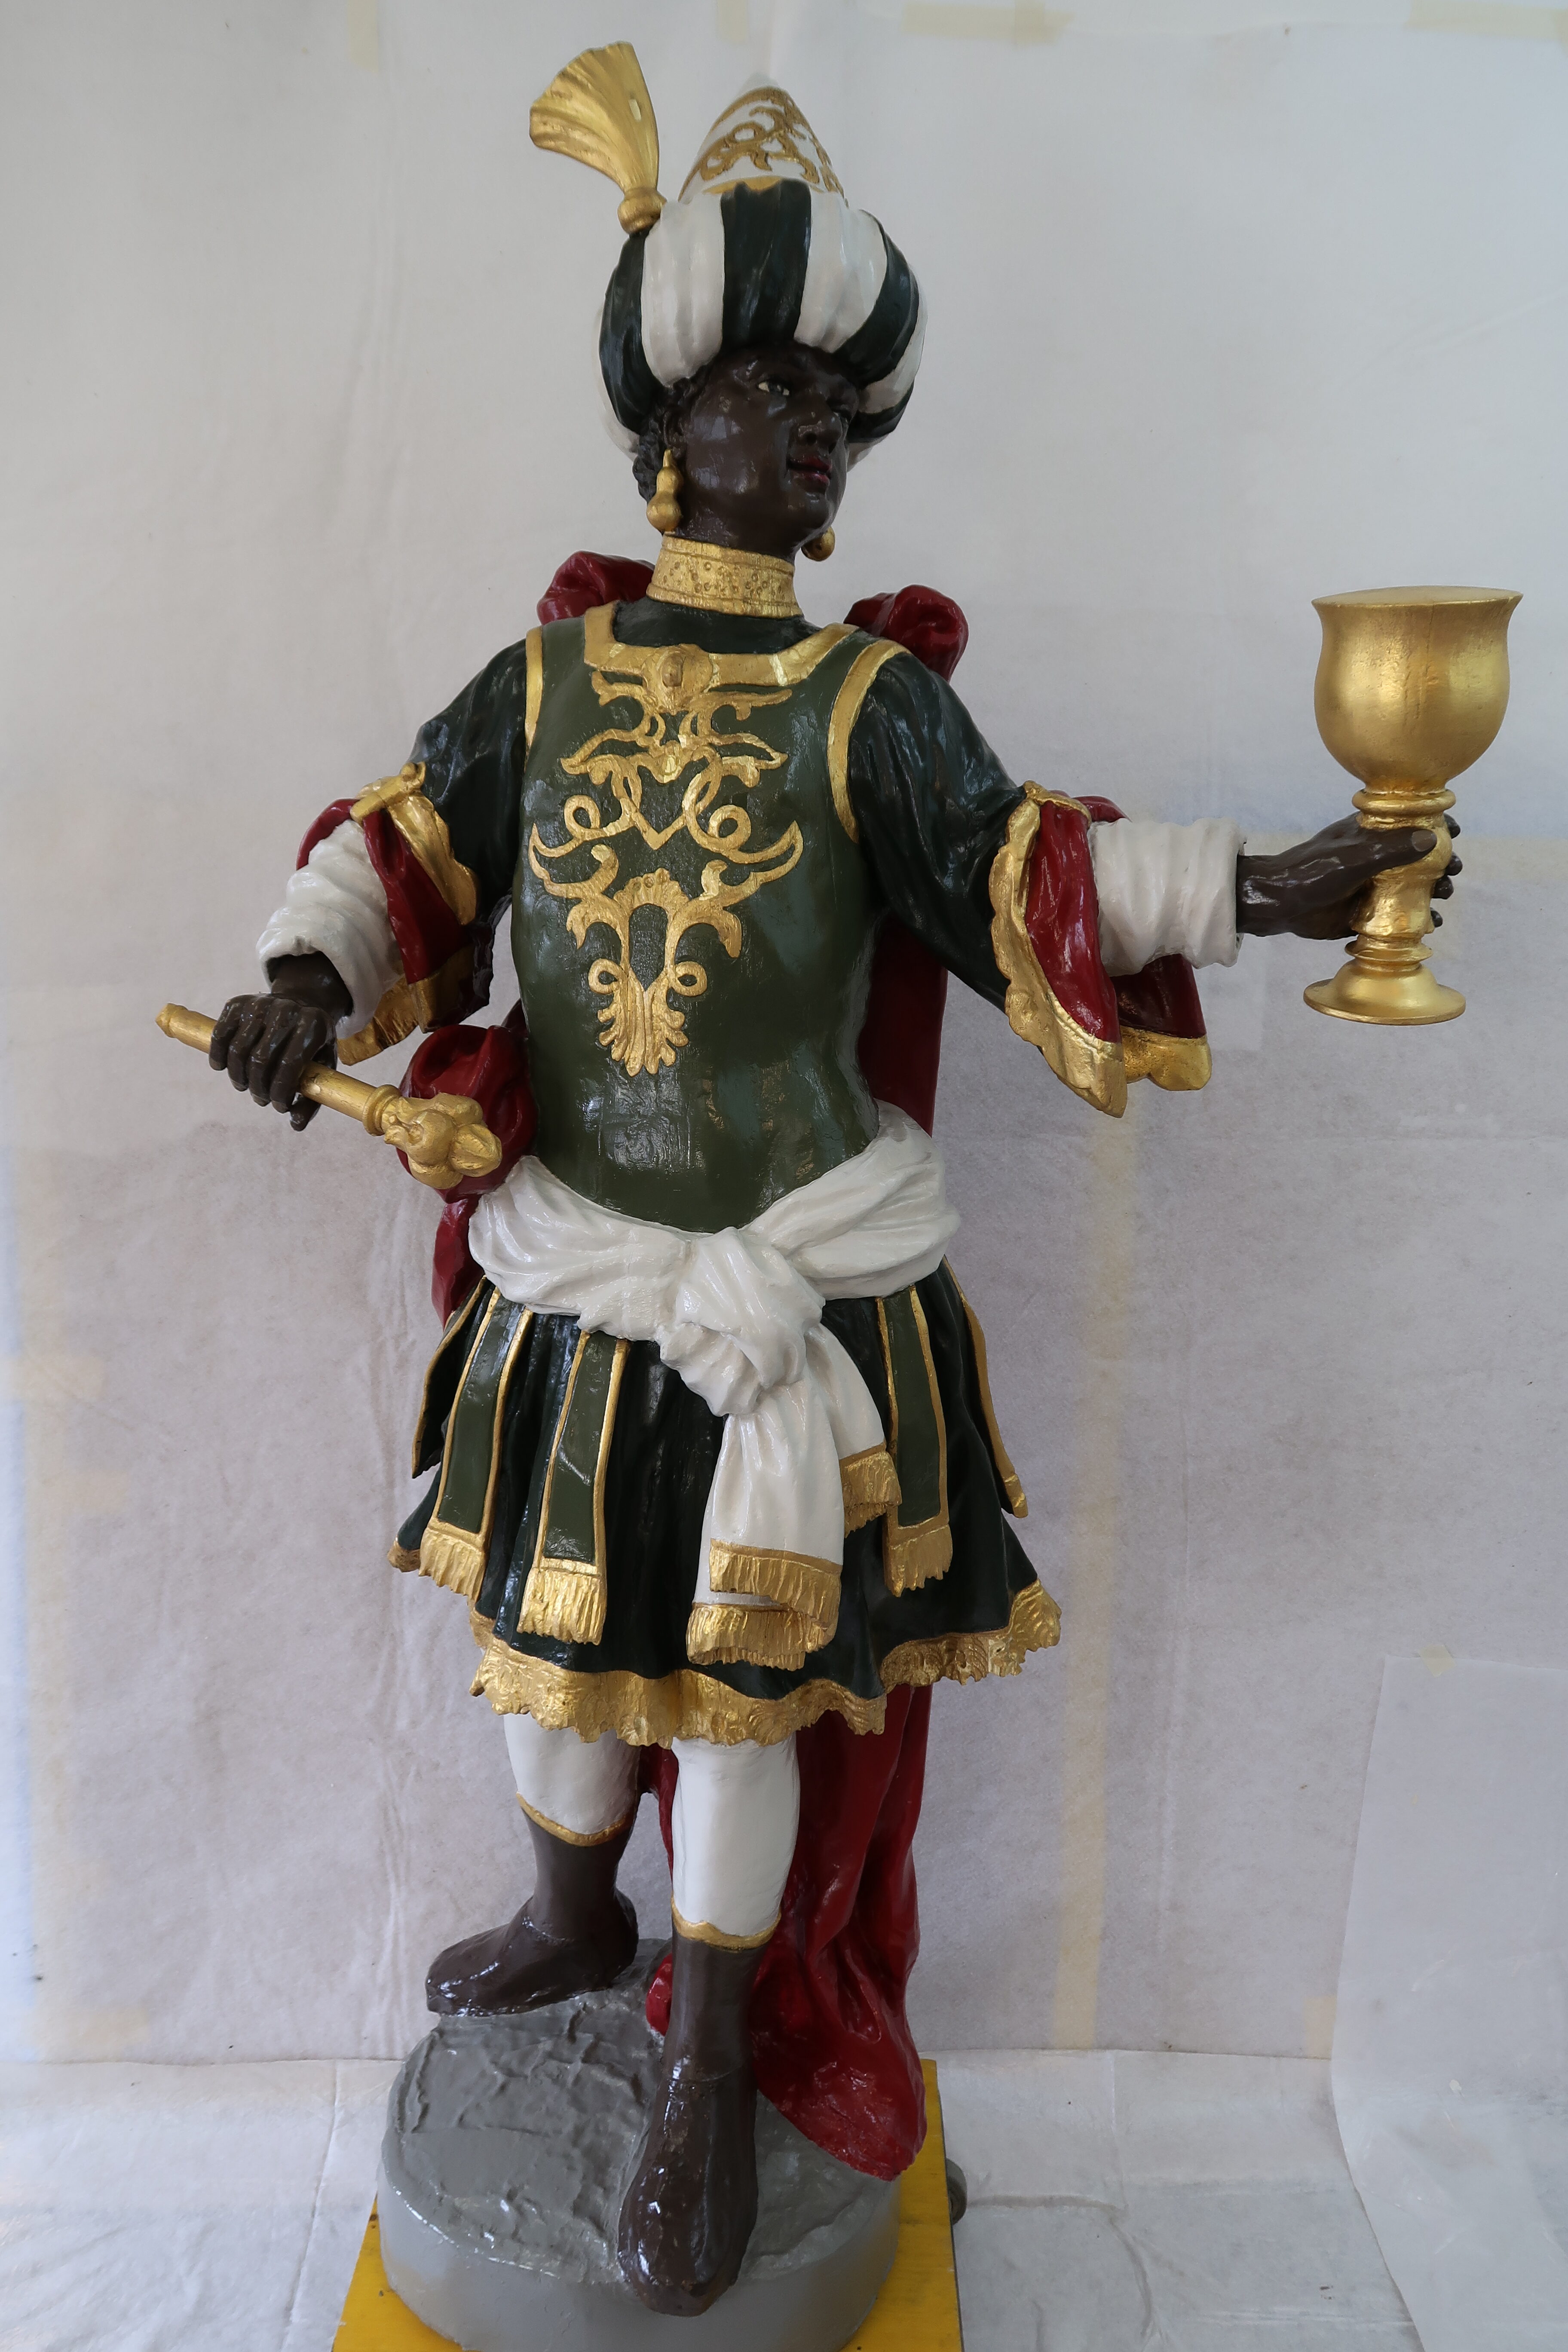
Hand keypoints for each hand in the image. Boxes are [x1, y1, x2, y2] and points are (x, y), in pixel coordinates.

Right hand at [207, 952, 351, 1129]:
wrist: (300, 1003)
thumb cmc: (311, 1043)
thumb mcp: (322, 1065)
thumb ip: (313, 1097)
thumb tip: (295, 1125)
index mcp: (313, 1025)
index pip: (289, 1064)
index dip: (280, 1091)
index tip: (279, 1106)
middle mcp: (287, 1010)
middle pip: (260, 1059)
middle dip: (258, 1088)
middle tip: (260, 1099)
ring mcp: (261, 1004)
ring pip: (238, 1049)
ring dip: (238, 1077)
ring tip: (244, 1086)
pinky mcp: (238, 1003)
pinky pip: (220, 1034)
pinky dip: (218, 1056)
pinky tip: (221, 1068)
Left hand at [1236, 815, 1461, 942]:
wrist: (1279, 905)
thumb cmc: (1311, 873)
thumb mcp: (1352, 857)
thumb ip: (1389, 849)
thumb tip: (1430, 839)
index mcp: (1371, 833)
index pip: (1411, 823)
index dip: (1436, 827)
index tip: (1454, 835)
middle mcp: (1377, 857)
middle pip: (1421, 857)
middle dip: (1442, 863)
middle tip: (1451, 872)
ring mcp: (1375, 885)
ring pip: (1416, 886)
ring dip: (1435, 890)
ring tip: (1442, 896)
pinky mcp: (1370, 912)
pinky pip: (1401, 914)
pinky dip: (1419, 917)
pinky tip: (1430, 922)